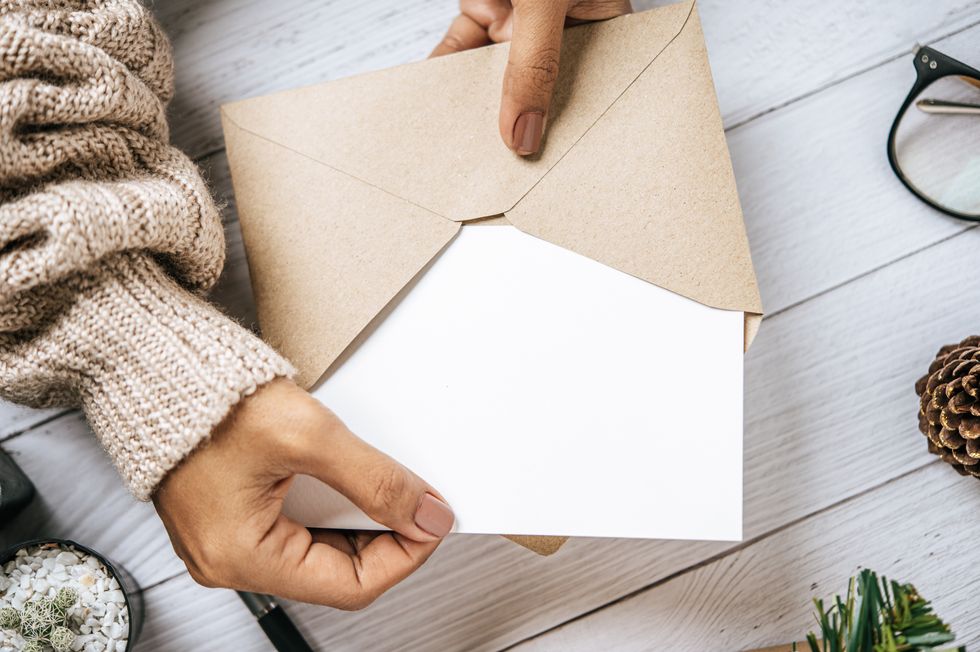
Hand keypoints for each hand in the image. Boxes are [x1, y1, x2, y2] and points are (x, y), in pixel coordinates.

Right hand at [153, 378, 453, 608]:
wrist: (160, 365)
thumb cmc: (208, 399)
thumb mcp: (309, 436)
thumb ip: (375, 479)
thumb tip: (425, 513)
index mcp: (240, 556)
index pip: (351, 586)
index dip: (405, 555)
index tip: (432, 521)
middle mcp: (230, 558)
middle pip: (337, 570)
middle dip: (385, 533)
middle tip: (415, 500)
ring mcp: (230, 538)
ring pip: (321, 548)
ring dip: (360, 517)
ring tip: (381, 482)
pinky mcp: (235, 513)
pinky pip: (298, 525)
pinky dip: (333, 504)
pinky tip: (349, 477)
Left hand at [431, 0, 631, 154]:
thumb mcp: (547, 3)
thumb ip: (534, 64)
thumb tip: (523, 134)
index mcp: (603, 25)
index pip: (590, 94)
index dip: (568, 133)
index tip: (545, 170)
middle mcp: (563, 28)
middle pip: (539, 93)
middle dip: (518, 128)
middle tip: (498, 172)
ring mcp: (523, 20)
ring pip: (498, 77)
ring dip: (478, 105)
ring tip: (462, 145)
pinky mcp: (487, 8)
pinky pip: (464, 48)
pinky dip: (448, 70)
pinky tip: (436, 99)